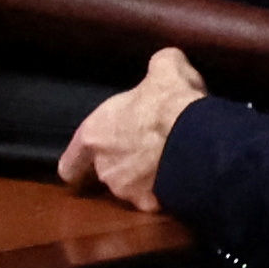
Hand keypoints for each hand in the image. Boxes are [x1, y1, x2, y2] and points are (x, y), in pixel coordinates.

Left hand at [63, 45, 212, 211]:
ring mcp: (127, 190)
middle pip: (106, 174)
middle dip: (124, 167)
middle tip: (147, 153)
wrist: (197, 139)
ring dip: (145, 182)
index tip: (79, 171)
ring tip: (168, 166)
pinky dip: (167, 197)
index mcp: (95, 135)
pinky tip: (182, 184)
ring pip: (132, 190)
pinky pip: (158, 203)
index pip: (71, 162)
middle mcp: (105, 167)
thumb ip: (158, 66)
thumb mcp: (164, 69)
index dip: (76, 166)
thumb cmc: (170, 102)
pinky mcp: (152, 205)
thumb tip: (166, 61)